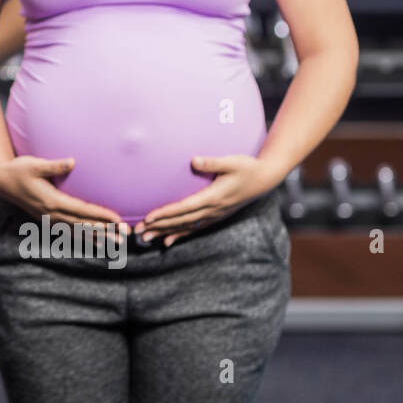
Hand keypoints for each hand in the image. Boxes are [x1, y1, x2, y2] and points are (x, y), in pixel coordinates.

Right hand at [0, 154, 128, 233]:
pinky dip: (84, 238)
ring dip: (98, 237)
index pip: (82, 210)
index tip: (118, 219)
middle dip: (105, 230)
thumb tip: (72, 162)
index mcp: (52, 201)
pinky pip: (69, 232)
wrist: (2, 181)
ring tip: (117, 244)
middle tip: (126, 235)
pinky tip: (96, 243)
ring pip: (78, 232)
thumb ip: (54, 166)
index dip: (100, 215)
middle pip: (83, 224)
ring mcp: (49, 219)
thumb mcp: (34, 164)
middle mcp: (52, 214)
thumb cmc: (19, 169)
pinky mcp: (47, 220)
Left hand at [137, 154, 271, 246]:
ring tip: (146, 239)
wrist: (265, 179)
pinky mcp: (216, 216)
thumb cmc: (246, 167)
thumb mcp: (232, 162)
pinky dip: (180, 235)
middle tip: (138, 231)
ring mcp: (214, 215)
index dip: (166, 213)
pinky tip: (166, 241)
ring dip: (165, 233)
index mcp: (213, 197)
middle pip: (181, 221)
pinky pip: (194, 228)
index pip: (184, 207)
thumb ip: (212, 162)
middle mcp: (212, 210)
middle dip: (158, 226)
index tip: (148, 217)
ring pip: (185, 227)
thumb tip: (194, 160)